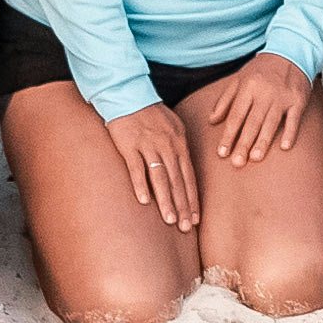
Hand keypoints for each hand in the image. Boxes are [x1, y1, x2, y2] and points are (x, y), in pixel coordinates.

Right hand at [102, 95, 203, 229]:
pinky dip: (140, 185)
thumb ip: (180, 147)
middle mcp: (167, 145)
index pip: (189, 176)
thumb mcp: (173, 125)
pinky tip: (144, 201)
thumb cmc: (151, 113)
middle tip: (185, 227)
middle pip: (177, 181)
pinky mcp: (129, 145)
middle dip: (182, 206)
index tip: (195, 219)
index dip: (192, 198)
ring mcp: (148, 145)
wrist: (128, 95)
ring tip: (169, 220)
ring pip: (160, 177)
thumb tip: (186, 169)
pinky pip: (136, 168)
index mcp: (179, 143)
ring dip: (166, 200)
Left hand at [187, 52, 316, 166]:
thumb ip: (225, 100)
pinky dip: (290, 132)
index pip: (236, 116)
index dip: (228, 135)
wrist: (291, 52)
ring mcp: (282, 97)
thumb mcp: (239, 79)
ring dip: (263, 141)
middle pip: (252, 122)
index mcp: (247, 88)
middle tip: (237, 162)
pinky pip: (294, 119)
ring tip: (255, 158)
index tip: (222, 153)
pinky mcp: (298, 100)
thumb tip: (211, 120)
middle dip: (244, 143)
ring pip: (271, 122)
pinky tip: (284, 146)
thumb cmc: (263, 70)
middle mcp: (264, 93)